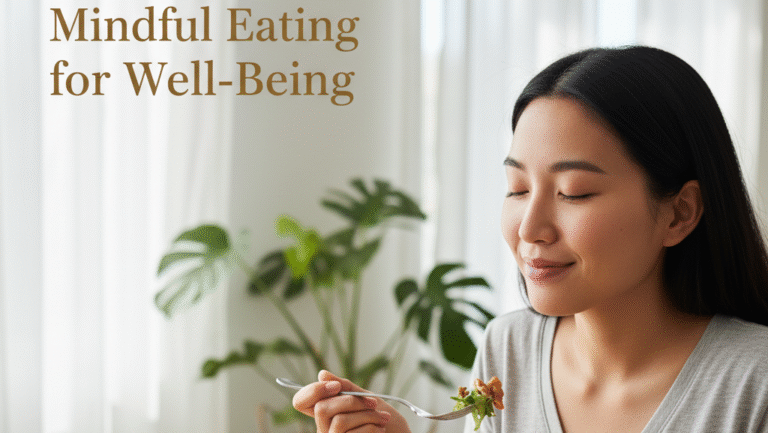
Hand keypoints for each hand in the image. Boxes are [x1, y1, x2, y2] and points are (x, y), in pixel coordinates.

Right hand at [293, 370, 410, 432]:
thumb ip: (347, 389)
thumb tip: (322, 374)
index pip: (301, 402)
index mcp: (326, 414)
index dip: (312, 391)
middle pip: (321, 408)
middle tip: (374, 402)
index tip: (337, 386)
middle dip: (351, 401)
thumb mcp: (368, 399)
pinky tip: (381, 429)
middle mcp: (324, 430)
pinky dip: (371, 428)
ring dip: (367, 415)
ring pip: (339, 422)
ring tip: (383, 418)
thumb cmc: (384, 420)